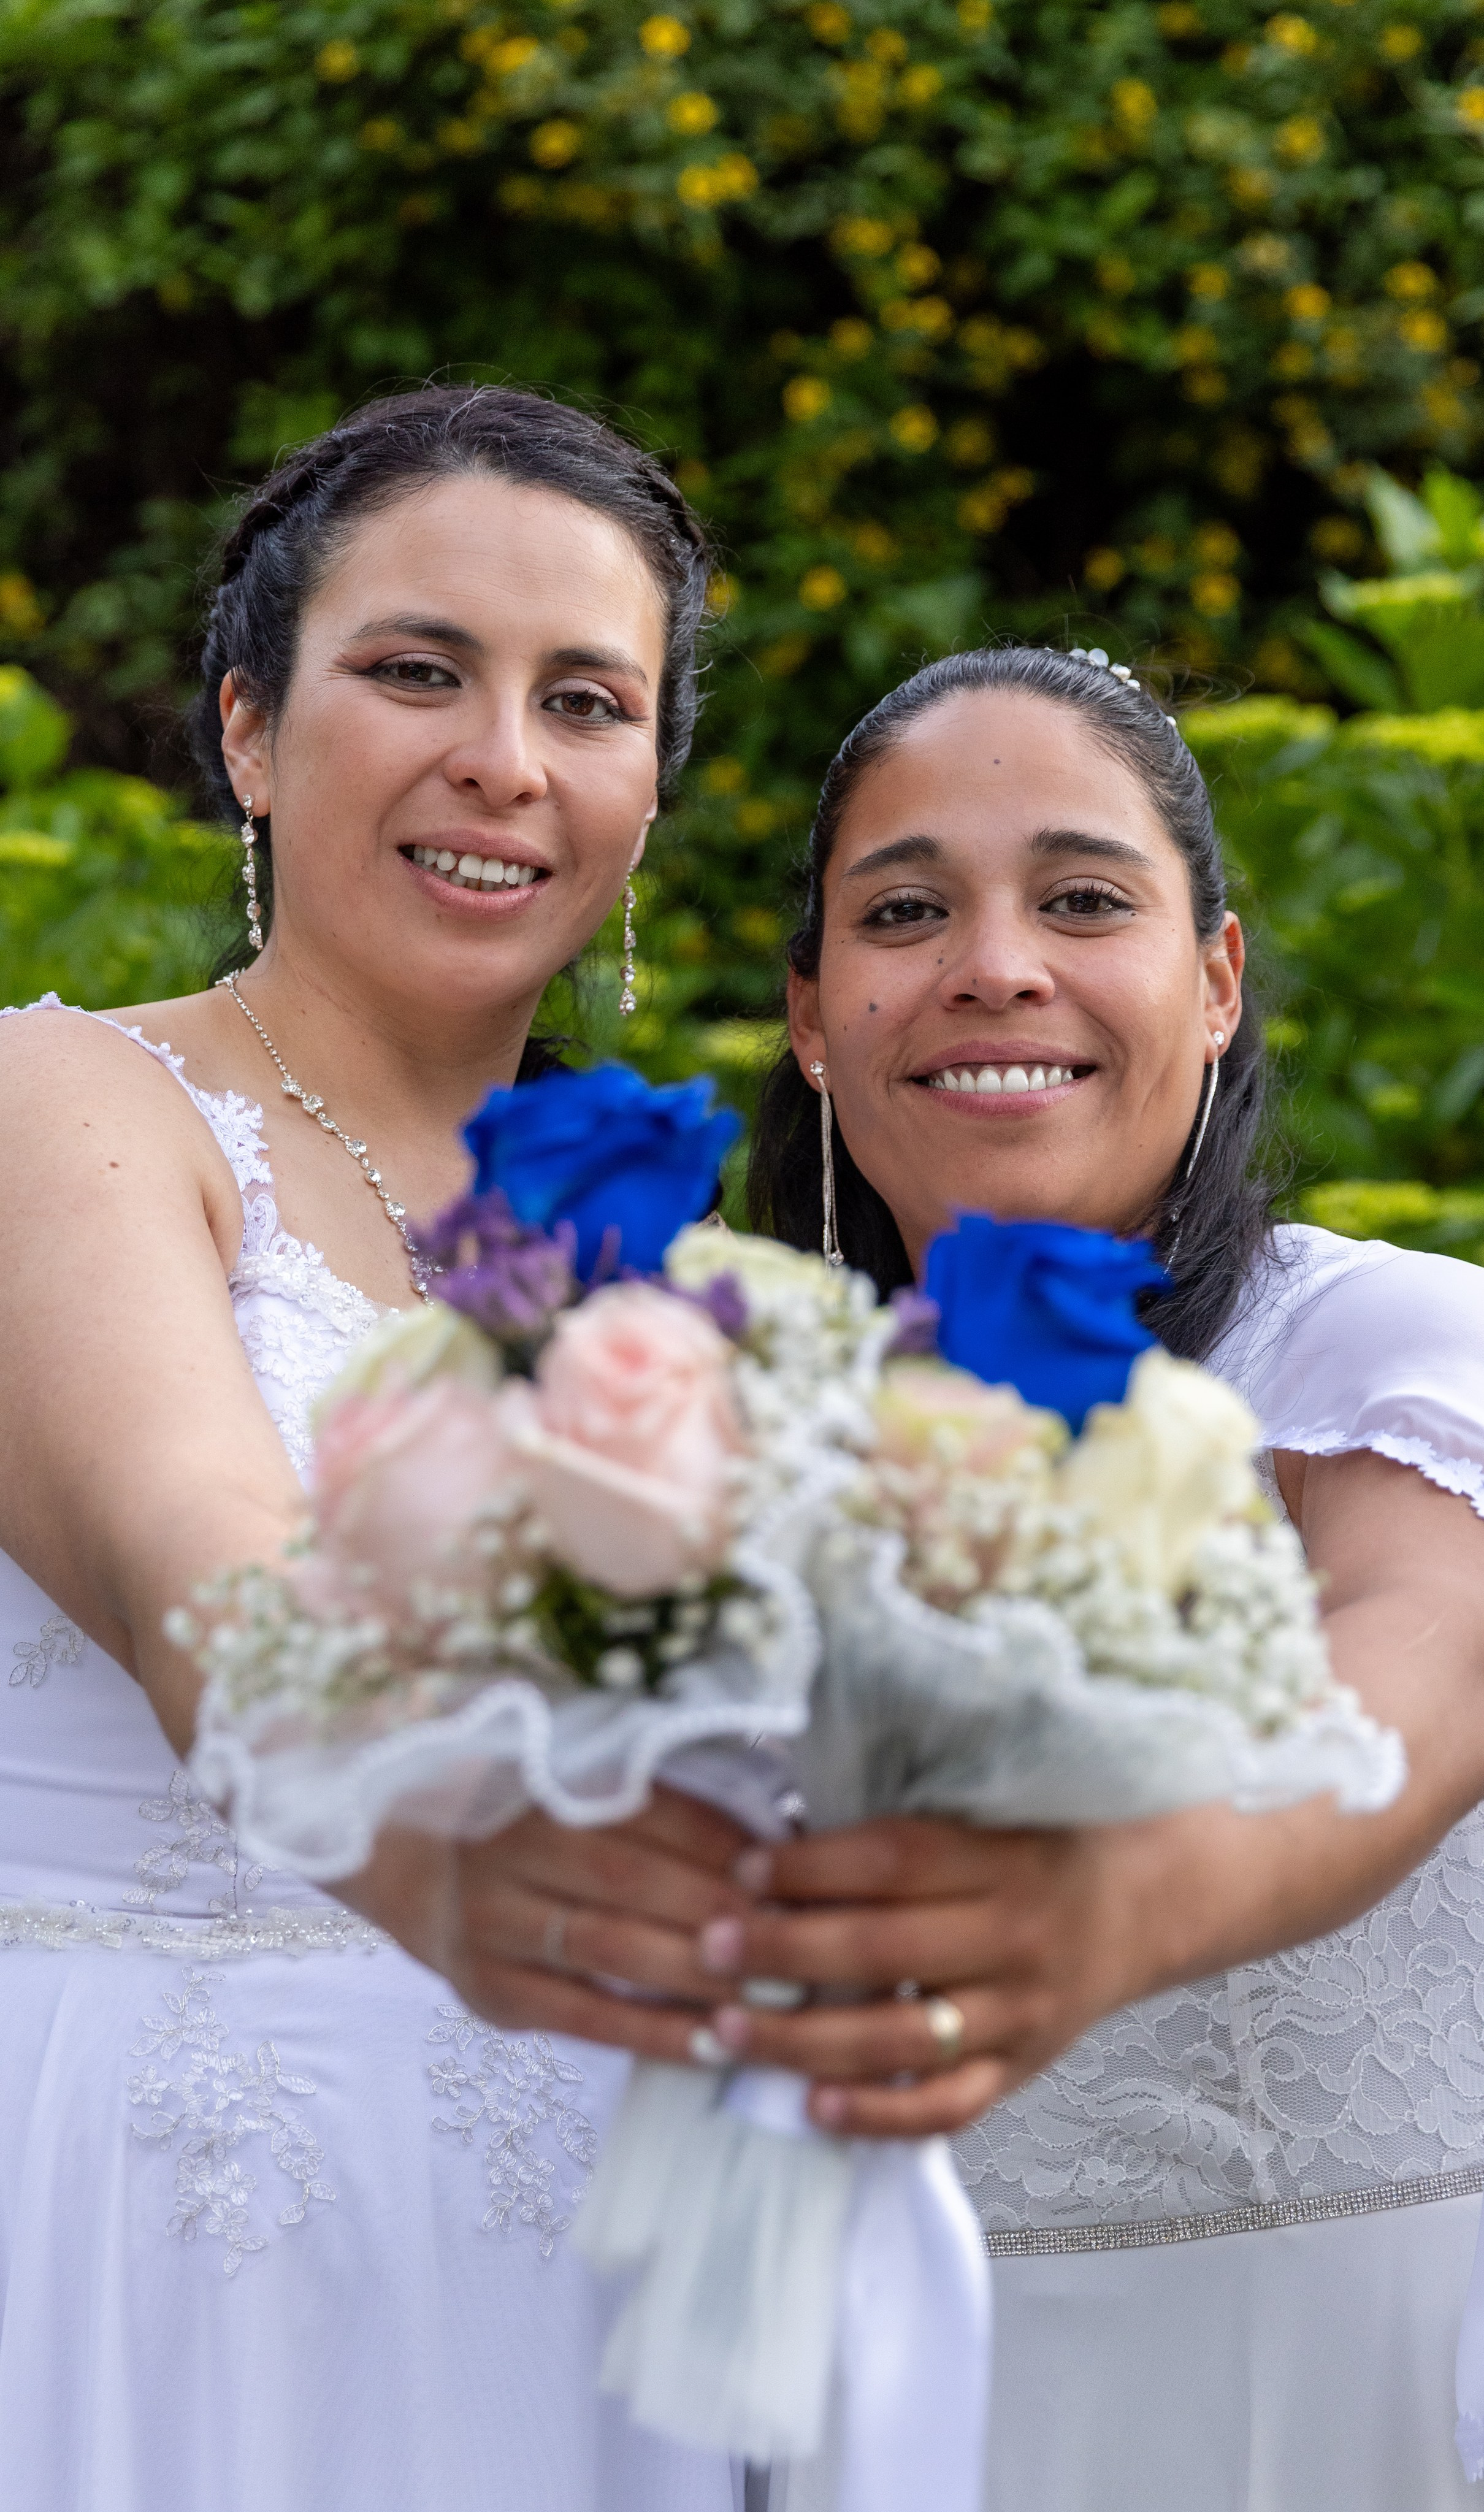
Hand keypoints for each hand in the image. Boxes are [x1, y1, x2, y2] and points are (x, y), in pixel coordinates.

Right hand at [338, 1784, 758, 2061]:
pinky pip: (585, 2019)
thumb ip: (647, 1796)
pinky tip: (716, 2045)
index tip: (788, 1868)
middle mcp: (512, 1850)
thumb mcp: (566, 1781)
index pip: (648, 1809)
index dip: (721, 1841)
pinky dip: (653, 2035)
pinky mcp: (491, 1990)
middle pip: (631, 1880)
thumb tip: (770, 1831)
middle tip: (797, 1939)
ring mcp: (494, 1924)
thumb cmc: (517, 1813)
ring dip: (698, 1977)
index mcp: (543, 1784)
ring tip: (773, 1998)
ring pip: (610, 1951)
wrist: (399, 1857)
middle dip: (720, 1912)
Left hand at [689, 1815, 1156, 2137]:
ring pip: (902, 2038)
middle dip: (785, 1950)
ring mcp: (1021, 2013)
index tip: (743, 1867)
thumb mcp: (992, 1808)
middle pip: (885, 1950)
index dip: (813, 1866)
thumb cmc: (1044, 1841)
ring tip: (727, 2028)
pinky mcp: (1023, 2070)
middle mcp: (1014, 1937)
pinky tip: (813, 2107)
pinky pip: (947, 2105)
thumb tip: (782, 1823)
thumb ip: (907, 1825)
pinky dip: (879, 2113)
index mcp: (1002, 1858)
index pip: (894, 1862)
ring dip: (804, 2037)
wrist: (1150, 1901)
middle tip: (708, 1945)